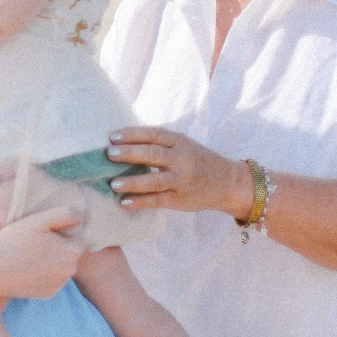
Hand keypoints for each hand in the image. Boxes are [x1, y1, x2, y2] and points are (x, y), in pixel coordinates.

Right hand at [0, 206, 84, 299]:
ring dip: (52, 262)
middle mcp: (70, 271)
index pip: (79, 240)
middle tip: (36, 244)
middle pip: (71, 255)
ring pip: (62, 268)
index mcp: (71, 251)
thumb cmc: (13, 241)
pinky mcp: (48, 294)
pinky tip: (28, 269)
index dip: (64, 234)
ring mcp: (59, 285)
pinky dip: (44, 275)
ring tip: (30, 256)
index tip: (46, 234)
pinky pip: (52, 280)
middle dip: (60, 248)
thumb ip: (64, 215)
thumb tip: (82, 218)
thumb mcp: (38, 220)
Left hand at [105, 126, 251, 216]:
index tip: (112, 136)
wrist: (228, 183)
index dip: (133, 134)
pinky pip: (158, 200)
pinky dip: (140, 202)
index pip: (154, 135)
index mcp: (180, 142)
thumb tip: (123, 142)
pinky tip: (124, 202)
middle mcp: (182, 160)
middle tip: (109, 154)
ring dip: (133, 182)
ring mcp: (182, 181)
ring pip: (155, 181)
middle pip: (154, 155)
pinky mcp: (181, 199)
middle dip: (130, 154)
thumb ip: (159, 144)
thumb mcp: (183, 145)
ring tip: (113, 183)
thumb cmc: (197, 161)